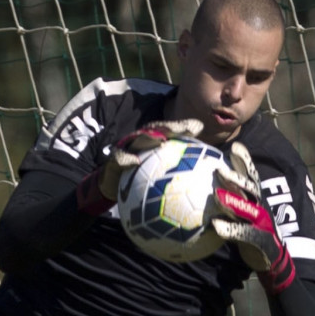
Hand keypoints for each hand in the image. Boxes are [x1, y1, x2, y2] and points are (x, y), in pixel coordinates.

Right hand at [75, 119, 203, 213]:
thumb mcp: (158, 179)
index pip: (170, 132)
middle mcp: (141, 142)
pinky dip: (126, 159)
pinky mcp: (114, 160)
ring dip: (148, 137)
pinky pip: (119, 158)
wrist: (113, 188)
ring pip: (138, 139)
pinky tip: (134, 162)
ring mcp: (127, 149)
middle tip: (181, 130)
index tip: (197, 127)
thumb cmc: (139, 183)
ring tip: (160, 140)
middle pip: (155, 130)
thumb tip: (201, 181)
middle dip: (169, 127)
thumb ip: (175, 174)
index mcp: (153, 143)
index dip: (183, 127)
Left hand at [207, 142, 295, 293]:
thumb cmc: (252, 234)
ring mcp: (263, 224)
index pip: (251, 177)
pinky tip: (216, 226)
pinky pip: (245, 234)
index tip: (234, 147)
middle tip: (219, 169)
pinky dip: (231, 229)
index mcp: (257, 200)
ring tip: (216, 195)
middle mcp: (261, 208)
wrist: (273, 262)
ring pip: (248, 209)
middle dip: (237, 177)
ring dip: (233, 201)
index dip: (245, 161)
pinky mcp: (261, 241)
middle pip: (250, 189)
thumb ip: (229, 201)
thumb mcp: (242, 216)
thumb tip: (205, 188)